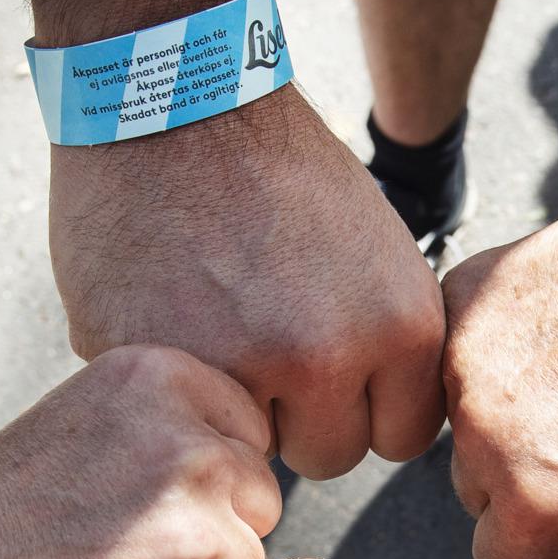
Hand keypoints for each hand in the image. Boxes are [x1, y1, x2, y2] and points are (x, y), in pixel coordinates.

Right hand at [0, 346, 280, 558]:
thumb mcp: (79, 424)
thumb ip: (170, 431)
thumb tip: (251, 474)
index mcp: (163, 380)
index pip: (245, 441)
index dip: (193, 485)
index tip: (119, 506)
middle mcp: (194, 452)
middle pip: (255, 510)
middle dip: (205, 540)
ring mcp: (202, 546)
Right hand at [49, 87, 445, 479]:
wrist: (177, 102)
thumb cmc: (281, 172)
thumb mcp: (378, 255)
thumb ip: (385, 344)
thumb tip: (382, 419)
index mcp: (401, 328)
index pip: (401, 438)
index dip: (365, 408)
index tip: (335, 371)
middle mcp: (327, 358)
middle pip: (329, 456)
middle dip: (301, 417)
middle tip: (265, 345)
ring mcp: (236, 368)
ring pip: (254, 450)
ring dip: (238, 411)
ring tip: (217, 327)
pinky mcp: (156, 366)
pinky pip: (178, 414)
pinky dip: (173, 381)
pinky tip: (167, 315)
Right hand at [441, 154, 557, 558]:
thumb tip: (540, 546)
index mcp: (542, 509)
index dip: (541, 533)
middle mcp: (489, 443)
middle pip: (475, 490)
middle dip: (515, 470)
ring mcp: (466, 365)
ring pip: (459, 421)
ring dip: (500, 409)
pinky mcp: (462, 300)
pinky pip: (455, 349)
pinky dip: (493, 344)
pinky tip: (556, 326)